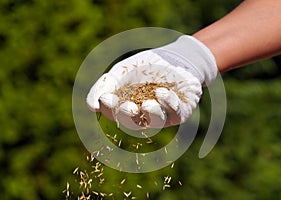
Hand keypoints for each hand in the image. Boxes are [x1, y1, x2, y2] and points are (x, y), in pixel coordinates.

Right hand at [86, 35, 217, 129]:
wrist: (171, 57)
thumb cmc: (143, 66)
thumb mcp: (120, 72)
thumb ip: (104, 86)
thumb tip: (92, 107)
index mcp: (126, 107)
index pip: (114, 112)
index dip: (109, 108)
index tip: (104, 99)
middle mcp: (144, 115)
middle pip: (134, 121)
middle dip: (129, 115)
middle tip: (128, 107)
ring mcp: (163, 114)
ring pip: (156, 121)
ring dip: (151, 114)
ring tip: (148, 104)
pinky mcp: (181, 110)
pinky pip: (176, 112)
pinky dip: (169, 104)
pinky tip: (162, 92)